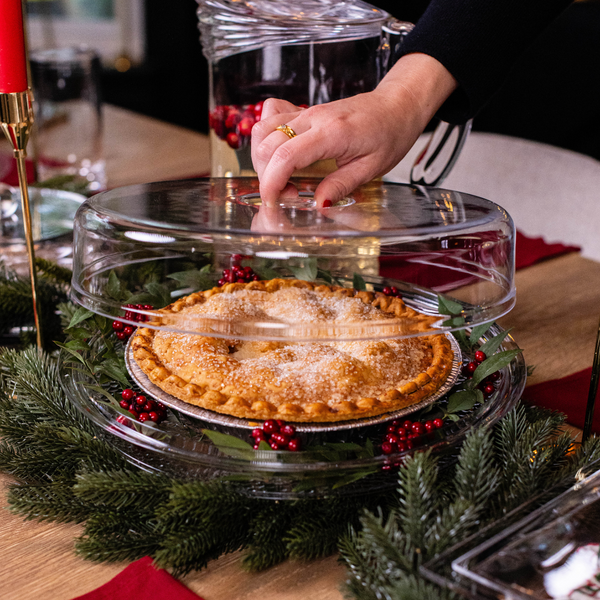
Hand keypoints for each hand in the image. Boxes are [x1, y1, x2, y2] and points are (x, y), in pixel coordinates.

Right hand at [251, 53, 456, 206]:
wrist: (397, 106)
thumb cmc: (389, 135)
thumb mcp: (371, 169)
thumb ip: (341, 186)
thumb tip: (318, 204)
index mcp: (332, 133)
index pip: (286, 156)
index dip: (271, 183)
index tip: (272, 202)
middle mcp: (313, 118)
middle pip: (267, 145)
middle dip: (266, 177)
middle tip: (287, 195)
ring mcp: (306, 112)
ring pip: (263, 130)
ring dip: (263, 159)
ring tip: (283, 178)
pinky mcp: (304, 111)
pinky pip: (270, 115)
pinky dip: (265, 135)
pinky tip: (278, 151)